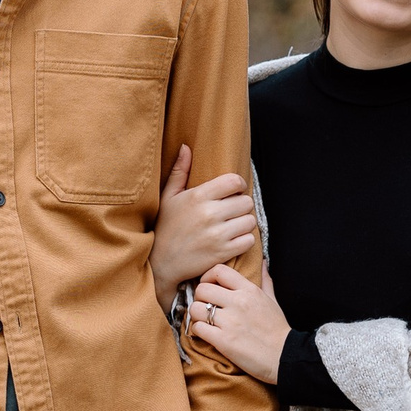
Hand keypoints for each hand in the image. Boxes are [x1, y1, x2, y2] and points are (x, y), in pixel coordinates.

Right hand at [150, 146, 259, 306]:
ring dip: (244, 223)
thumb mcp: (168, 197)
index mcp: (198, 196)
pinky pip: (249, 240)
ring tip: (233, 225)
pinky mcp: (223, 252)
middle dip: (241, 205)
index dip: (237, 185)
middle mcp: (210, 214)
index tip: (232, 192)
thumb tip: (186, 147)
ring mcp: (218, 235)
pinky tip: (233, 239)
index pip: (234, 181)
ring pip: (250, 220)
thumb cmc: (165, 228)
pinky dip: (244, 240)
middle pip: (246, 201)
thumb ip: (180, 171)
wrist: (161, 264)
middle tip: (231, 211)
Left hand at [187, 261, 290, 384]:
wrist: (285, 356)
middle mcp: (238, 302)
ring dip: (196, 315)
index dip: (208, 276)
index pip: (219, 271)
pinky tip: (207, 334)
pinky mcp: (223, 341)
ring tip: (204, 321)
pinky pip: (197, 328)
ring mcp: (230, 322)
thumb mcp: (273, 300)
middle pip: (202, 289)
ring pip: (196, 308)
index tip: (209, 286)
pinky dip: (198, 331)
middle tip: (205, 306)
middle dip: (199, 298)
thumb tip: (264, 262)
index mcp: (249, 290)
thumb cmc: (278, 329)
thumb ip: (265, 281)